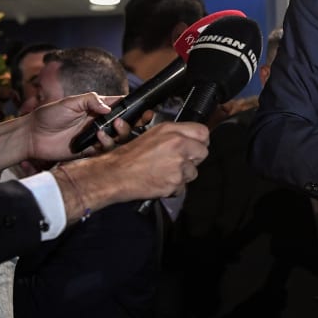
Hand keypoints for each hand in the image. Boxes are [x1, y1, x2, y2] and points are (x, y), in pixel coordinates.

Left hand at [27, 93, 136, 160]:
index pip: (120, 106)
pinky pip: (105, 150)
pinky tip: (98, 140)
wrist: (32, 136)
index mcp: (97, 108)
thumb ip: (91, 100)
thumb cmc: (48, 115)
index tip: (145, 109)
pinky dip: (106, 145)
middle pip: (125, 124)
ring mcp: (96, 137)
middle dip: (132, 123)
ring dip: (119, 134)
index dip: (134, 108)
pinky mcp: (90, 151)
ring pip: (118, 138)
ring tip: (110, 130)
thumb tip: (109, 108)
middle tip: (129, 121)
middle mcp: (100, 123)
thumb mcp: (70, 102)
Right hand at [56, 122, 209, 218]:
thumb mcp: (151, 134)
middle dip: (193, 159)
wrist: (114, 174)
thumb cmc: (128, 156)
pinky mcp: (175, 182)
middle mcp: (178, 144)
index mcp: (172, 130)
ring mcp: (178, 164)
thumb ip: (174, 134)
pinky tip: (161, 181)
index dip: (200, 141)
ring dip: (182, 174)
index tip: (196, 146)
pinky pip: (183, 187)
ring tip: (164, 172)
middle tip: (179, 161)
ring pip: (193, 172)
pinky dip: (174, 187)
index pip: (203, 132)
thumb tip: (191, 138)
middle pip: (203, 152)